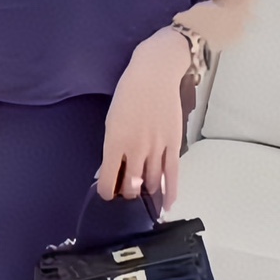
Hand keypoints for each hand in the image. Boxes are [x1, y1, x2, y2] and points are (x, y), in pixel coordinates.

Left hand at [96, 28, 189, 211]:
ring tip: (143, 200)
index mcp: (114, 142)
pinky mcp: (173, 144)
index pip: (107, 179)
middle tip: (126, 196)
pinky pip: (172, 174)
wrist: (154, 75)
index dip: (106, 191)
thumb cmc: (128, 93)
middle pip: (130, 185)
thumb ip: (112, 147)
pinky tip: (166, 204)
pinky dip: (169, 192)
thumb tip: (111, 168)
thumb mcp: (112, 119)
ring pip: (150, 182)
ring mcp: (156, 148)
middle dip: (127, 195)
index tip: (108, 193)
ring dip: (145, 195)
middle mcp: (135, 149)